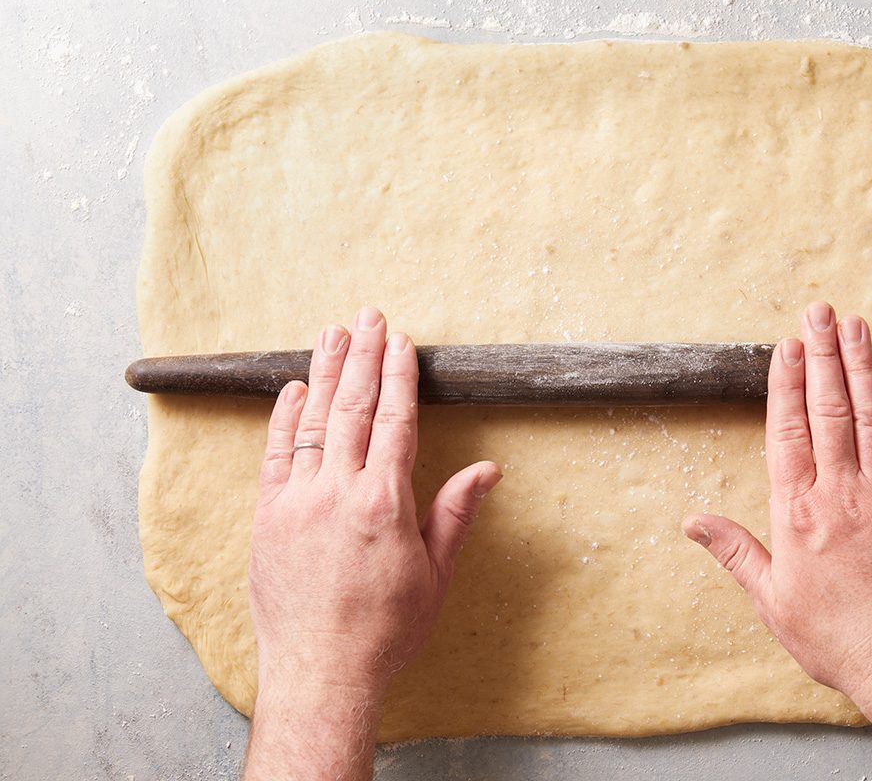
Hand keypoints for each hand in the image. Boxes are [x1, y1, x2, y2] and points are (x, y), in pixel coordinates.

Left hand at [249, 307, 500, 703]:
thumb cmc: (385, 630)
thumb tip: (489, 470)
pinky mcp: (266, 517)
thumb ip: (455, 513)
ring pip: (312, 421)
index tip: (403, 342)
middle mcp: (337, 492)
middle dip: (364, 356)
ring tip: (334, 332)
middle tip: (370, 316)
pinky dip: (283, 417)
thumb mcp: (435, 574)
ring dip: (325, 372)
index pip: (395, 421)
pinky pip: (273, 454)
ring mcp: (296, 501)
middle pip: (353, 408)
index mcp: (384, 503)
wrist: (320, 672)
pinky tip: (294, 387)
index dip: (400, 376)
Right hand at [683, 301, 871, 704]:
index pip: (788, 432)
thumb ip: (734, 551)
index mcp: (798, 513)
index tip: (786, 345)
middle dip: (823, 355)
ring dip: (860, 366)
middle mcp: (841, 493)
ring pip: (870, 416)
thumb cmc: (834, 636)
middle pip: (829, 410)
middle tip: (819, 311)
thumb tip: (692, 521)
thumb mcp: (770, 600)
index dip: (786, 384)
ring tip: (854, 325)